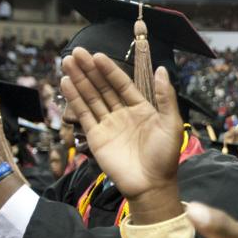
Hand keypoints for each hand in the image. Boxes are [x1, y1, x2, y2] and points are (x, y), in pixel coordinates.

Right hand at [60, 48, 182, 222]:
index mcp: (142, 108)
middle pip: (103, 87)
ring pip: (91, 97)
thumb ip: (166, 96)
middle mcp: (123, 114)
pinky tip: (66, 82)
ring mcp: (108, 124)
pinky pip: (84, 114)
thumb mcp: (171, 123)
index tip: (97, 55)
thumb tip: (162, 69)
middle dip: (90, 70)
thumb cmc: (165, 156)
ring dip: (79, 80)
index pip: (122, 84)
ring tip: (67, 61)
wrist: (151, 185)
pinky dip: (75, 99)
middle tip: (77, 52)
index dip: (109, 70)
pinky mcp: (96, 137)